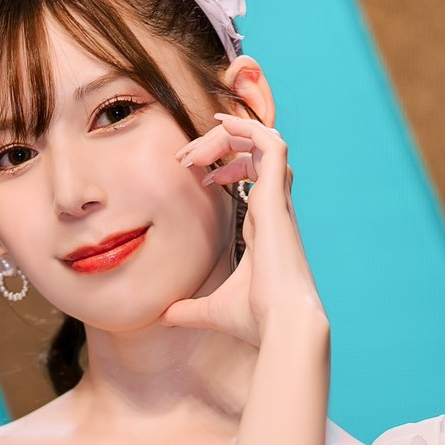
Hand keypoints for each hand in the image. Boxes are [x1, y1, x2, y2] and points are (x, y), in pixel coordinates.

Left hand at [162, 114, 327, 347]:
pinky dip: (248, 127)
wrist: (280, 322)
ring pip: (262, 142)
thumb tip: (164, 317)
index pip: (253, 178)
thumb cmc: (255, 318)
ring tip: (195, 148)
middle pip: (254, 154)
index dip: (225, 167)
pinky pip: (271, 143)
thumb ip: (188, 310)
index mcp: (264, 226)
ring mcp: (278, 200)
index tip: (196, 176)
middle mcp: (275, 208)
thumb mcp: (210, 310)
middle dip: (219, 147)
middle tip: (185, 158)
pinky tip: (221, 123)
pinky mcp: (277, 196)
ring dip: (228, 135)